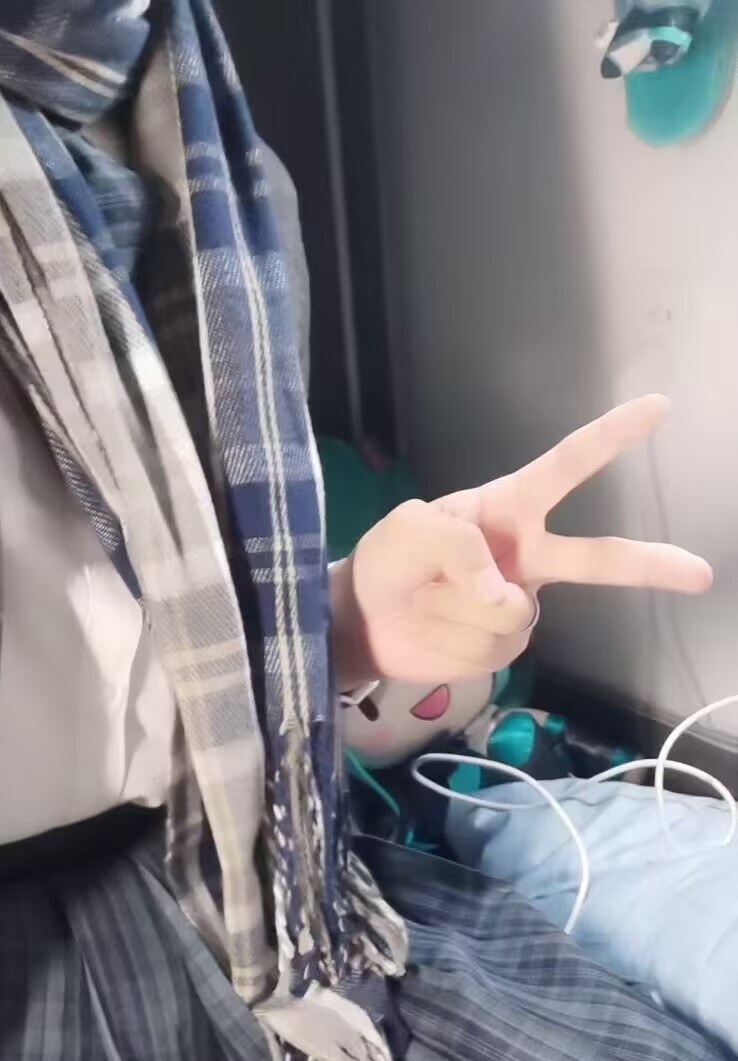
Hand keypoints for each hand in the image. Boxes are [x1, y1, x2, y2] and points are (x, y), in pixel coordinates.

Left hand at [330, 395, 711, 687]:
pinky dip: (452, 643)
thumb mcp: (409, 530)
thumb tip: (503, 597)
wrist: (362, 621)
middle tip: (700, 574)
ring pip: (510, 616)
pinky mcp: (502, 648)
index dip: (611, 436)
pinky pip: (491, 650)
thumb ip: (456, 548)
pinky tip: (433, 631)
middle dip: (650, 566)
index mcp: (508, 508)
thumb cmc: (389, 559)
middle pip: (598, 561)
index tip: (659, 408)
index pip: (566, 466)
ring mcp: (519, 605)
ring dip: (455, 612)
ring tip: (423, 601)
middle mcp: (525, 556)